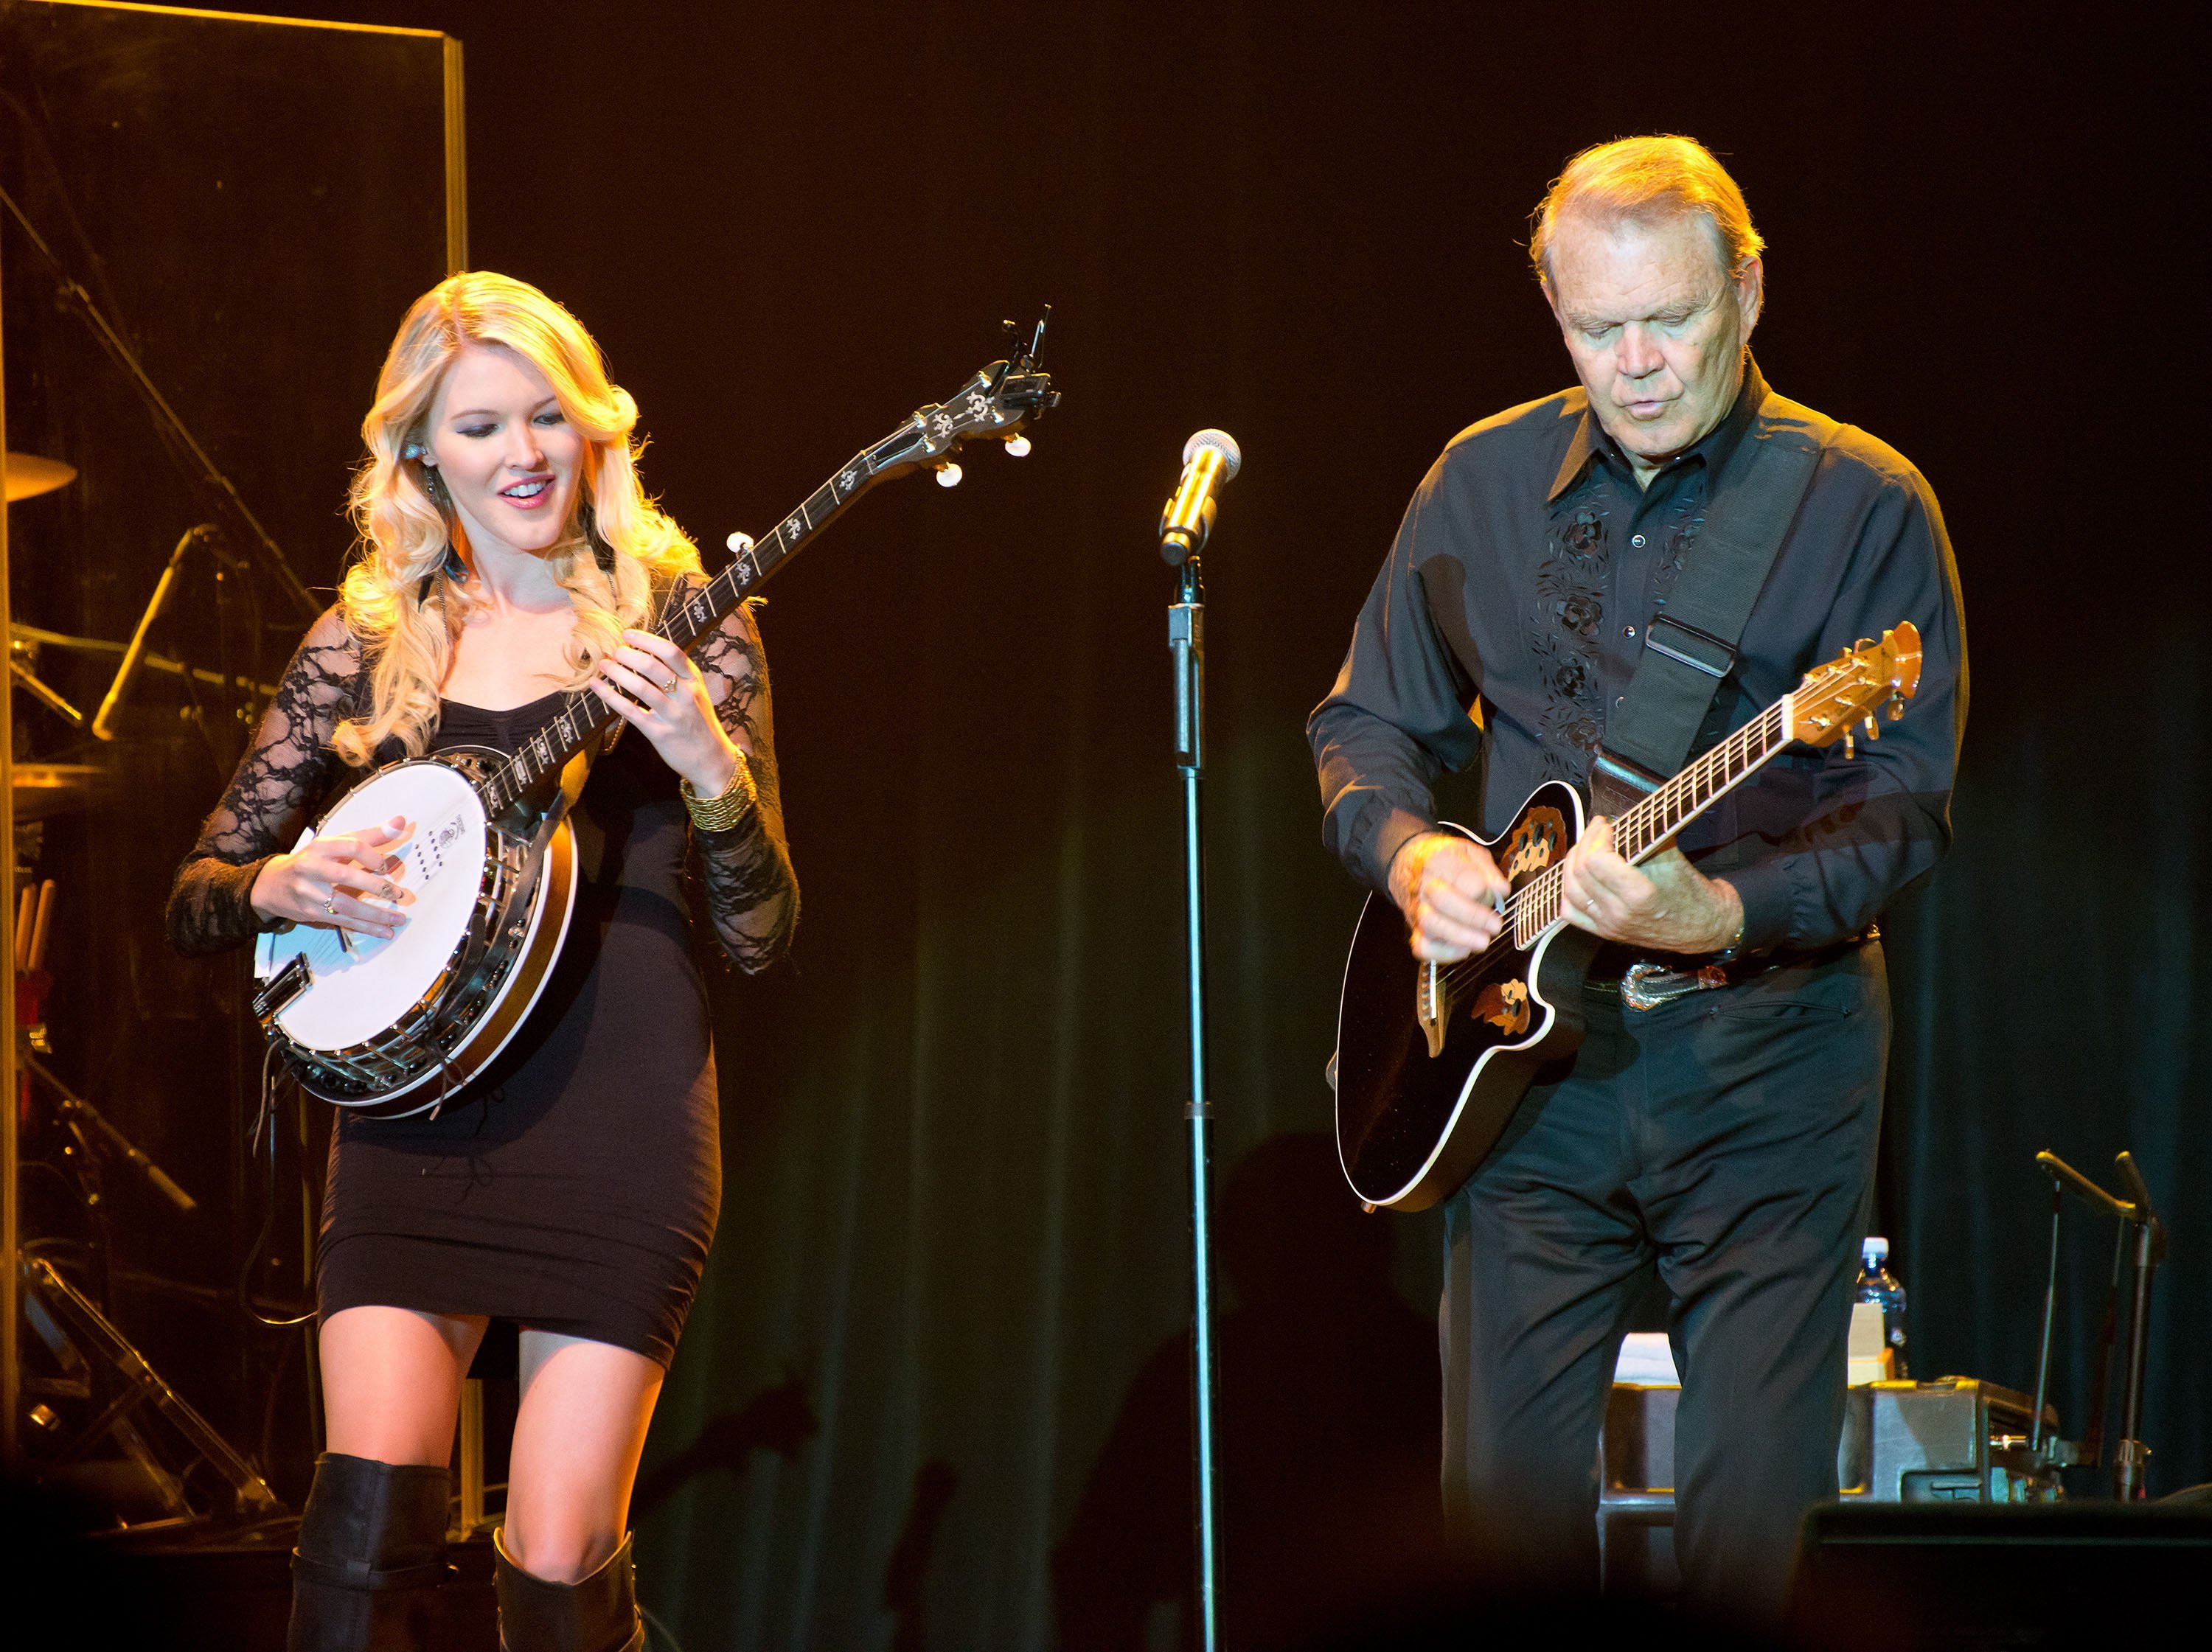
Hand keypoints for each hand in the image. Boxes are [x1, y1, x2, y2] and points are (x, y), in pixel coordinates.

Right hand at [251, 816, 410, 938]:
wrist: (270, 884)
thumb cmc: (311, 860)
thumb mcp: (335, 844)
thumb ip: (369, 836)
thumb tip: (400, 822)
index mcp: (320, 847)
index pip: (350, 846)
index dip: (372, 856)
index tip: (386, 866)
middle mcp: (311, 868)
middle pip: (345, 875)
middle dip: (374, 886)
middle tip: (398, 893)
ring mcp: (309, 893)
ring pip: (345, 905)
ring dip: (374, 914)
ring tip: (398, 918)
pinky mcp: (311, 913)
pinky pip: (342, 920)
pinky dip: (365, 927)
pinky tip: (384, 931)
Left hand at [590, 629, 740, 794]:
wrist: (711, 759)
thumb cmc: (698, 723)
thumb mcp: (695, 694)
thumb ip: (676, 675)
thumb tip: (644, 653)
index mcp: (694, 681)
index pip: (671, 652)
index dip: (647, 640)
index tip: (628, 634)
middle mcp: (685, 696)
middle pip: (653, 667)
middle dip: (628, 655)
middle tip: (614, 651)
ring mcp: (673, 715)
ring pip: (640, 688)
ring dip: (618, 673)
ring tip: (604, 665)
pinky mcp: (658, 733)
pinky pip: (630, 711)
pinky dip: (610, 696)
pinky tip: (596, 686)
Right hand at [1389, 832, 1511, 961]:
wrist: (1410, 864)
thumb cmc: (1444, 860)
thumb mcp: (1469, 852)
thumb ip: (1488, 870)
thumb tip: (1500, 890)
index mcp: (1440, 860)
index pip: (1467, 880)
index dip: (1486, 892)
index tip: (1497, 895)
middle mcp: (1425, 884)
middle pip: (1444, 901)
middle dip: (1475, 917)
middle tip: (1495, 925)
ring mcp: (1417, 908)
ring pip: (1431, 925)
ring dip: (1461, 936)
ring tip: (1483, 940)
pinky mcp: (1415, 928)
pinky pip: (1423, 947)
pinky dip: (1444, 953)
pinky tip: (1463, 949)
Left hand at [1558, 816, 1741, 953]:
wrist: (1704, 927)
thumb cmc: (1692, 892)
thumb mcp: (1673, 857)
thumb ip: (1644, 836)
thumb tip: (1620, 818)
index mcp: (1639, 895)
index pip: (1597, 861)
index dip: (1597, 837)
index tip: (1607, 826)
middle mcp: (1620, 914)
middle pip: (1581, 872)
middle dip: (1585, 843)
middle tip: (1597, 829)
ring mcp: (1610, 926)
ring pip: (1570, 891)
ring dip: (1572, 863)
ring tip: (1585, 848)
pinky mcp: (1605, 932)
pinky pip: (1570, 913)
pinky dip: (1568, 891)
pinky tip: (1577, 877)